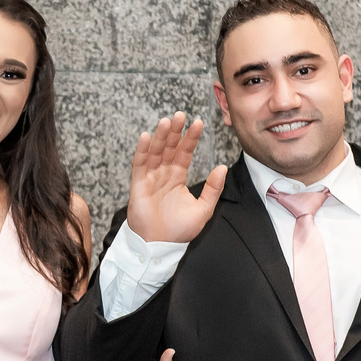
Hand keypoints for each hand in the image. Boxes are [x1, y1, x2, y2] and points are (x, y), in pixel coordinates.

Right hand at [126, 112, 226, 242]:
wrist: (159, 246)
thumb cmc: (179, 231)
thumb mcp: (203, 209)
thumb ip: (213, 189)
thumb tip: (221, 167)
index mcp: (178, 177)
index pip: (184, 152)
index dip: (190, 138)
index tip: (198, 123)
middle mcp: (163, 174)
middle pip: (169, 148)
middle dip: (175, 132)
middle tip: (181, 115)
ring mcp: (150, 178)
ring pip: (155, 152)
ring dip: (161, 137)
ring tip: (167, 121)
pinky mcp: (138, 185)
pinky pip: (139, 164)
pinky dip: (143, 150)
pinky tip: (147, 137)